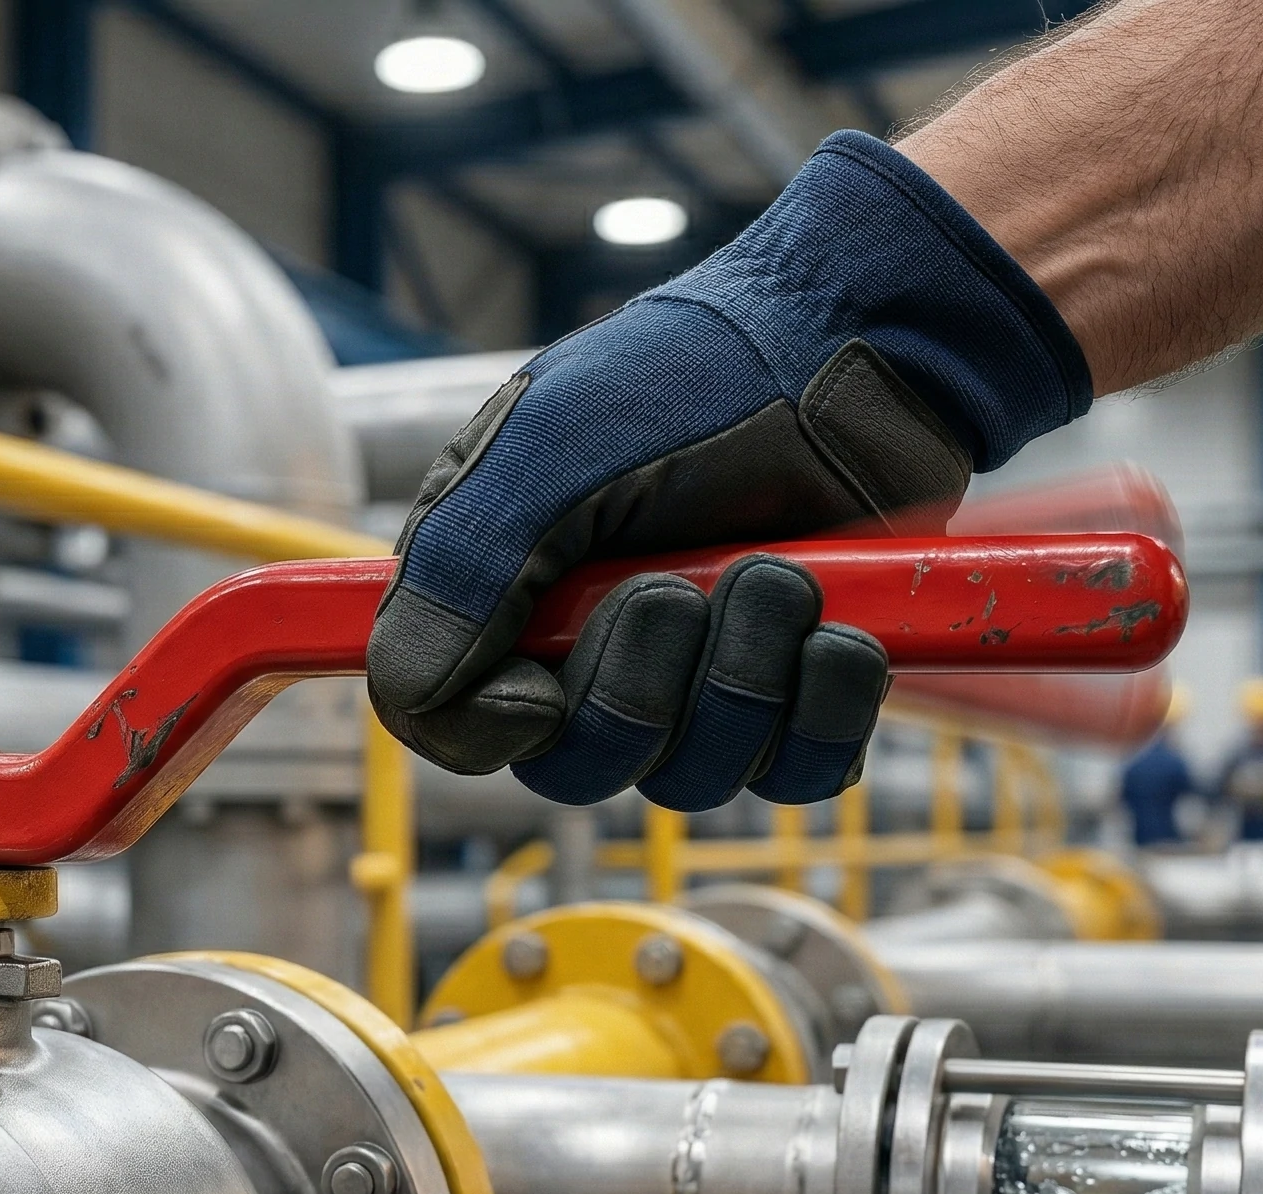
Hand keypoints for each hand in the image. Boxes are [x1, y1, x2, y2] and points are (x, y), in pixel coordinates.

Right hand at [367, 131, 1091, 810]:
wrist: (857, 345)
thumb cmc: (692, 376)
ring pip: (693, 778)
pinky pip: (799, 773)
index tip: (541, 691)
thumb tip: (405, 699)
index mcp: (500, 590)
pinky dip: (826, 709)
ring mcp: (697, 679)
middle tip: (683, 589)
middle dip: (640, 692)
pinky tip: (841, 633)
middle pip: (577, 770)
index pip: (450, 725)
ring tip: (779, 575)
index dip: (492, 733)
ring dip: (745, 678)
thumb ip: (460, 574)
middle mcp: (587, 649)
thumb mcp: (546, 450)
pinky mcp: (794, 692)